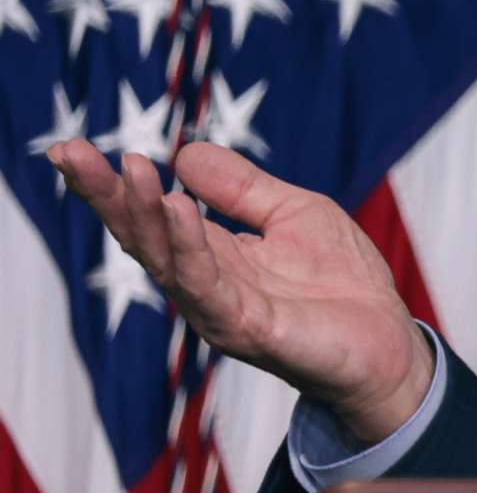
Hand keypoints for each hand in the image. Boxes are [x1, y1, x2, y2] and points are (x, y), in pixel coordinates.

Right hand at [47, 137, 433, 444]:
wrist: (389, 344)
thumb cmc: (343, 283)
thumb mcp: (294, 214)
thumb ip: (241, 188)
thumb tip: (184, 153)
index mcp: (212, 255)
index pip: (152, 216)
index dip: (113, 186)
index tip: (72, 148)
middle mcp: (205, 283)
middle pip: (143, 236)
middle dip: (107, 196)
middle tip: (71, 153)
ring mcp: (221, 308)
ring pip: (167, 259)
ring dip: (143, 215)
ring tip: (129, 170)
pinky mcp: (248, 328)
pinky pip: (209, 284)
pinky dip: (189, 247)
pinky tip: (178, 209)